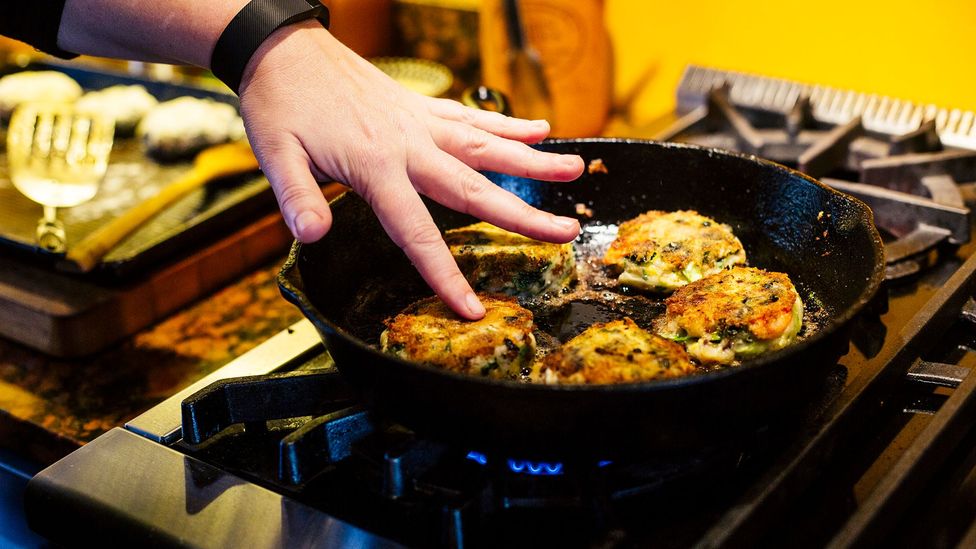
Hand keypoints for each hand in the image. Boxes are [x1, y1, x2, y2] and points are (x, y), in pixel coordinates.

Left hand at [238, 22, 583, 318]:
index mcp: (375, 168)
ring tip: (573, 169)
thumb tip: (313, 235)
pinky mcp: (421, 106)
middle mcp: (409, 146)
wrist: (284, 47)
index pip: (418, 234)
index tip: (472, 308)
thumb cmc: (279, 104)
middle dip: (523, 216)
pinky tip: (539, 128)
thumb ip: (298, 197)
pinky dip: (506, 124)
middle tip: (566, 232)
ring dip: (531, 160)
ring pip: (486, 146)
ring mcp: (420, 122)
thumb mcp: (275, 154)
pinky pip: (471, 117)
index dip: (446, 275)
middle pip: (475, 188)